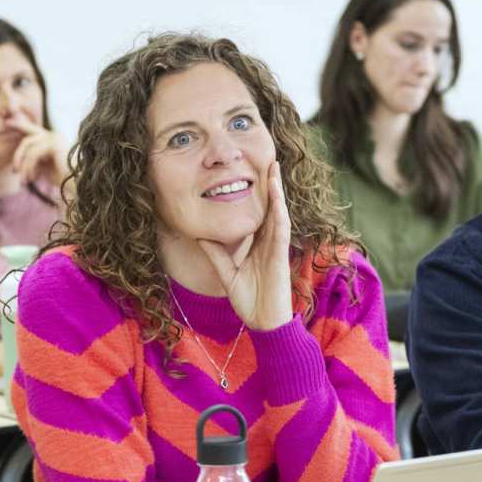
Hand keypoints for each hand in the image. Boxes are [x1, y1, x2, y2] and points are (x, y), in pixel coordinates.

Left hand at [8, 113, 69, 187]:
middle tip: (14, 171)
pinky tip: (31, 179)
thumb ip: (32, 161)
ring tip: (24, 182)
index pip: (31, 130)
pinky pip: (34, 154)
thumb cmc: (63, 179)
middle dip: (18, 155)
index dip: (18, 124)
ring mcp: (54, 138)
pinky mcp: (54, 145)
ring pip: (29, 148)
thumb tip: (17, 163)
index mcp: (51, 139)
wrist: (78, 184)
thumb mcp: (43, 168)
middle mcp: (53, 136)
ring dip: (24, 166)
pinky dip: (29, 167)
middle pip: (27, 139)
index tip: (6, 123)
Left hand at [197, 162, 293, 330]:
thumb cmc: (250, 301)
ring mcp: (277, 247)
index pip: (258, 213)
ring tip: (273, 166)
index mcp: (259, 245)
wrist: (265, 323)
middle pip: (270, 206)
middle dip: (269, 183)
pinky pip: (280, 228)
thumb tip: (201, 236)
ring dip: (277, 189)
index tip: (249, 172)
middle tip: (266, 157)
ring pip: (277, 212)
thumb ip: (216, 254)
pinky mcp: (281, 255)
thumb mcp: (227, 273)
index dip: (256, 193)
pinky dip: (278, 211)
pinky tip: (276, 195)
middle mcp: (269, 242)